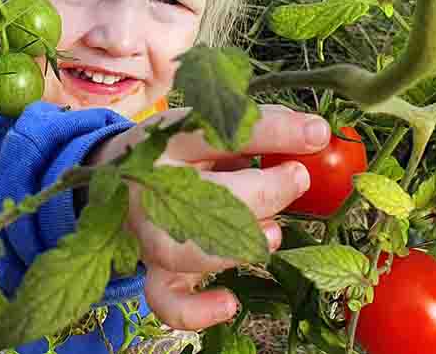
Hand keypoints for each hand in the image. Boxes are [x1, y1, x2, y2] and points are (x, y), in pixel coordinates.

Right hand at [90, 105, 331, 329]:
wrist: (120, 178)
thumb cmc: (180, 152)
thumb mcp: (211, 126)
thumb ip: (258, 127)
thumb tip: (313, 134)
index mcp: (166, 142)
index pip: (216, 133)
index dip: (270, 134)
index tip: (315, 134)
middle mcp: (150, 190)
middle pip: (200, 197)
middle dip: (263, 192)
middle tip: (298, 178)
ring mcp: (150, 235)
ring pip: (185, 252)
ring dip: (237, 246)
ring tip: (273, 232)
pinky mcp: (155, 272)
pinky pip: (167, 301)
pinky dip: (198, 310)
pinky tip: (230, 302)